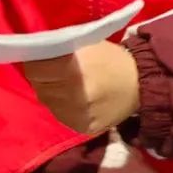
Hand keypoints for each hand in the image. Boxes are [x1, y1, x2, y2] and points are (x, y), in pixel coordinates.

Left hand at [23, 40, 140, 133]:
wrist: (139, 84)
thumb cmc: (109, 58)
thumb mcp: (83, 43)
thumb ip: (58, 49)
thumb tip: (33, 51)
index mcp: (71, 71)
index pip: (34, 70)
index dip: (36, 63)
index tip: (41, 59)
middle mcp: (72, 96)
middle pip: (39, 86)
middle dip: (43, 77)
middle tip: (54, 71)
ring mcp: (77, 115)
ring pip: (47, 102)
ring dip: (51, 92)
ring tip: (65, 84)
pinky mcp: (83, 129)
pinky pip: (60, 115)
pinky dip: (62, 106)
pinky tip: (73, 98)